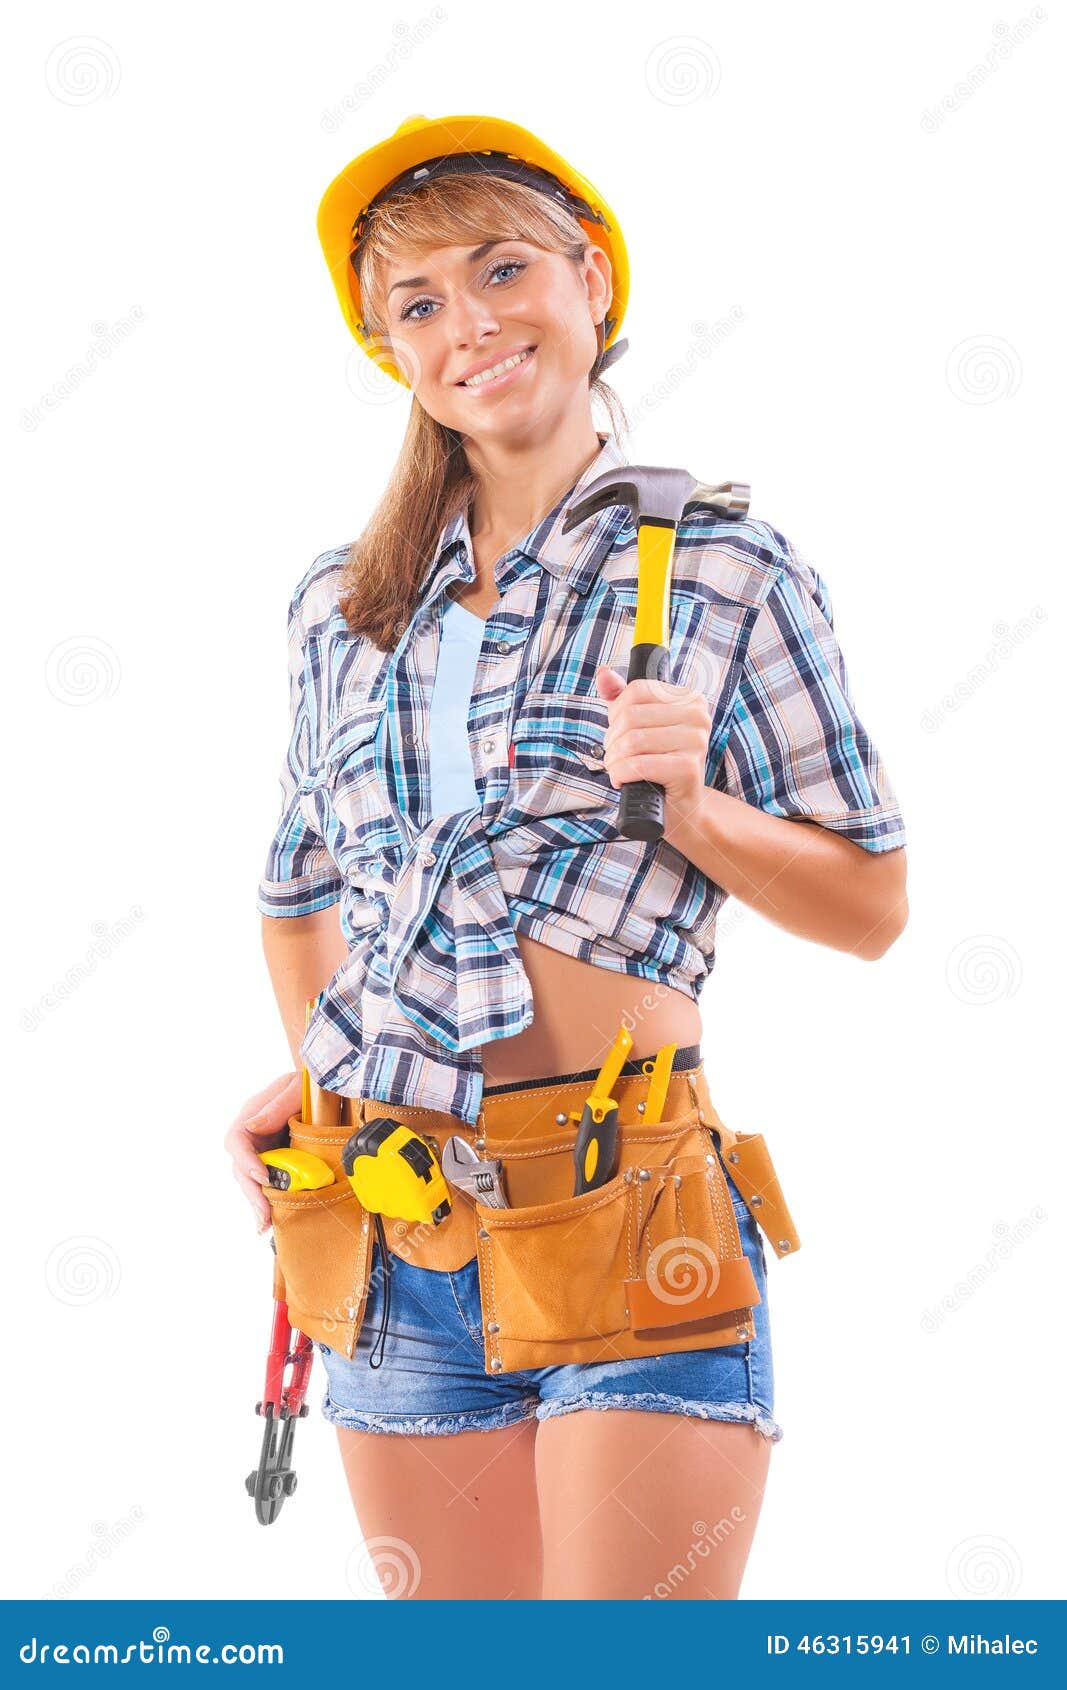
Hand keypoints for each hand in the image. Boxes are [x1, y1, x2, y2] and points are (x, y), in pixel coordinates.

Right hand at [223, 1070, 301, 1232]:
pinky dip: (267, 1201)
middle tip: (264, 1215)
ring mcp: (264, 1148)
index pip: (237, 1139)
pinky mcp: (277, 1161)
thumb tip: (254, 1126)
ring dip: (257, 1202)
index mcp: (254, 1113)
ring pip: (252, 1179)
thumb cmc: (311, 1082)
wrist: (327, 1087)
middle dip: (252, 1192)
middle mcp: (254, 1133)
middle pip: (241, 1167)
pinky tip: (269, 1220)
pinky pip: (267, 1182)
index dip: (246, 1161)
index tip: (263, 1176)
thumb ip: (278, 1104)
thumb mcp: (298, 1086)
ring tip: (265, 1224)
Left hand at [594, 668, 711, 837]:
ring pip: (632, 741)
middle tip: (615, 756)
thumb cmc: (657, 763)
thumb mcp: (637, 725)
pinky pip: (639, 765)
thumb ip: (620, 696)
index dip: (616, 712)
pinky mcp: (688, 769)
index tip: (619, 732)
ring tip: (617, 769)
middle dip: (612, 740)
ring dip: (614, 760)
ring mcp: (697, 742)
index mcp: (690, 698)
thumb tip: (603, 672)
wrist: (678, 808)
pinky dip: (621, 775)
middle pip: (631, 716)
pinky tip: (623, 781)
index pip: (637, 690)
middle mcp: (698, 716)